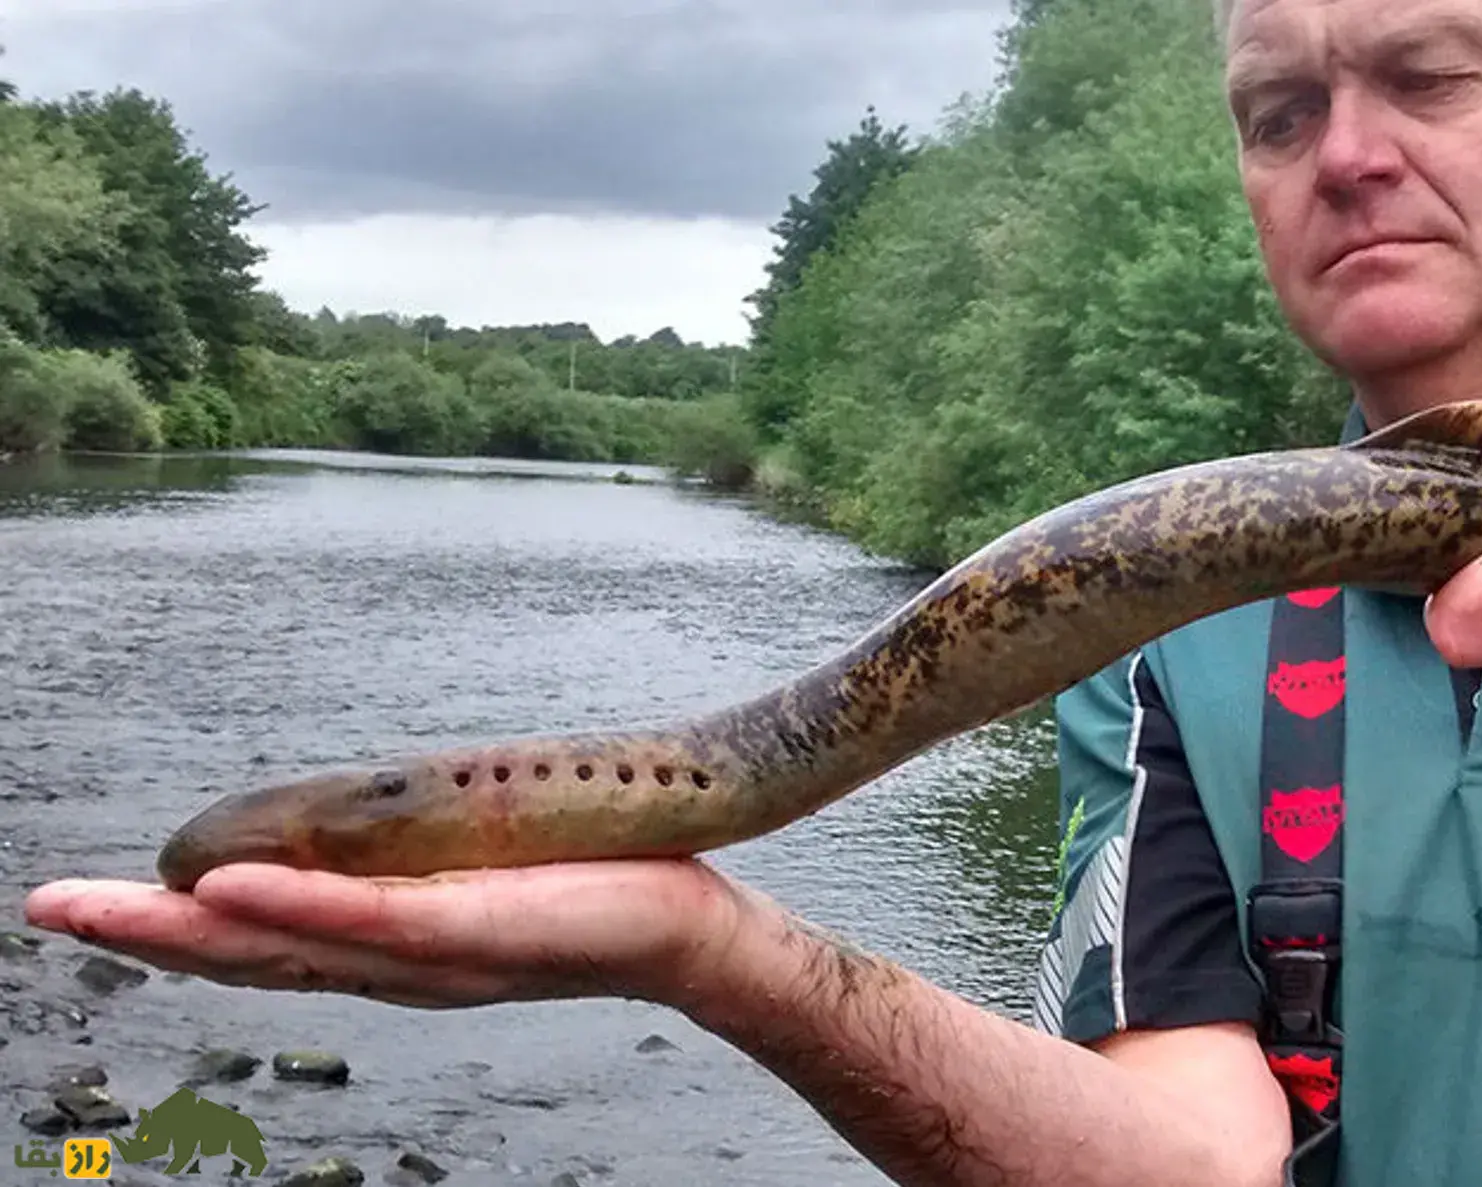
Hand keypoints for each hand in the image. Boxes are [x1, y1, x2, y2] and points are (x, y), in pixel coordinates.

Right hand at [22, 858, 747, 1009]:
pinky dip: (300, 905)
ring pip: (290, 943)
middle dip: (141, 936)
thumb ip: (404, 864)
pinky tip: (233, 888)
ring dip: (188, 926)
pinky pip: (378, 919)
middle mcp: (391, 963)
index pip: (255, 939)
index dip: (164, 927)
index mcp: (382, 945)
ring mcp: (430, 951)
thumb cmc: (583, 885)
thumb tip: (340, 834)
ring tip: (101, 907)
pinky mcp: (476, 928)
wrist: (686, 927)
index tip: (80, 903)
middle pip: (246, 954)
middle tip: (49, 907)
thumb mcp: (472, 867)